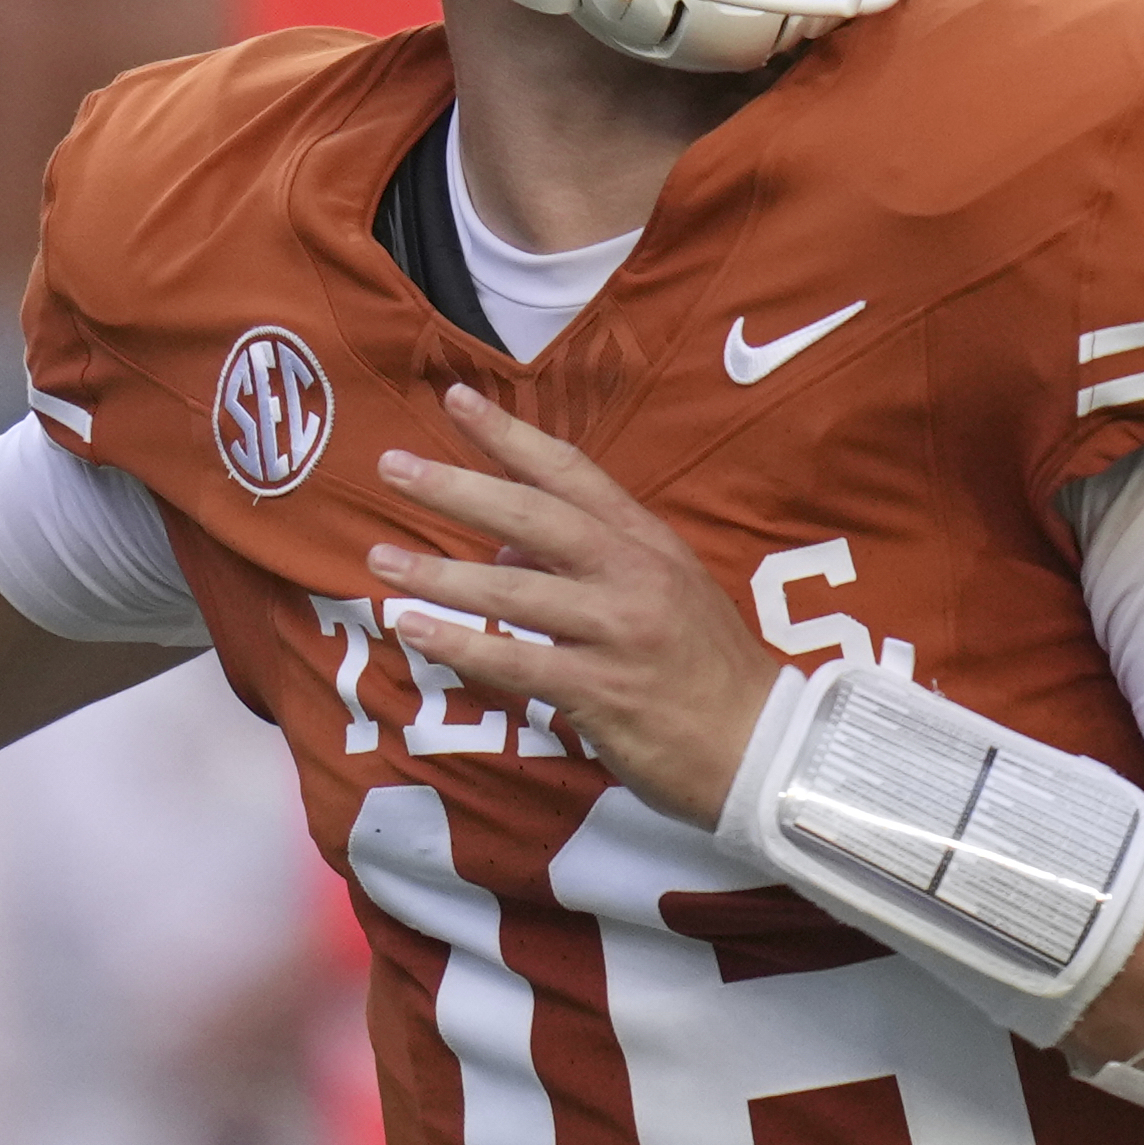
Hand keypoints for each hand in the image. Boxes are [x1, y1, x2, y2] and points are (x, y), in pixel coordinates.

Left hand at [367, 386, 777, 826]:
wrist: (764, 746)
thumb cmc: (707, 669)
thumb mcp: (661, 593)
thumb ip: (585, 563)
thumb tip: (501, 551)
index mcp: (647, 542)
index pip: (570, 472)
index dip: (509, 435)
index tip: (456, 398)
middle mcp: (633, 576)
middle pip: (532, 519)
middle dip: (457, 489)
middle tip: (393, 466)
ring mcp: (619, 632)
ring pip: (513, 594)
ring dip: (439, 576)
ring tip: (380, 561)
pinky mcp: (604, 692)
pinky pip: (517, 663)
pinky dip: (460, 646)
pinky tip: (414, 631)